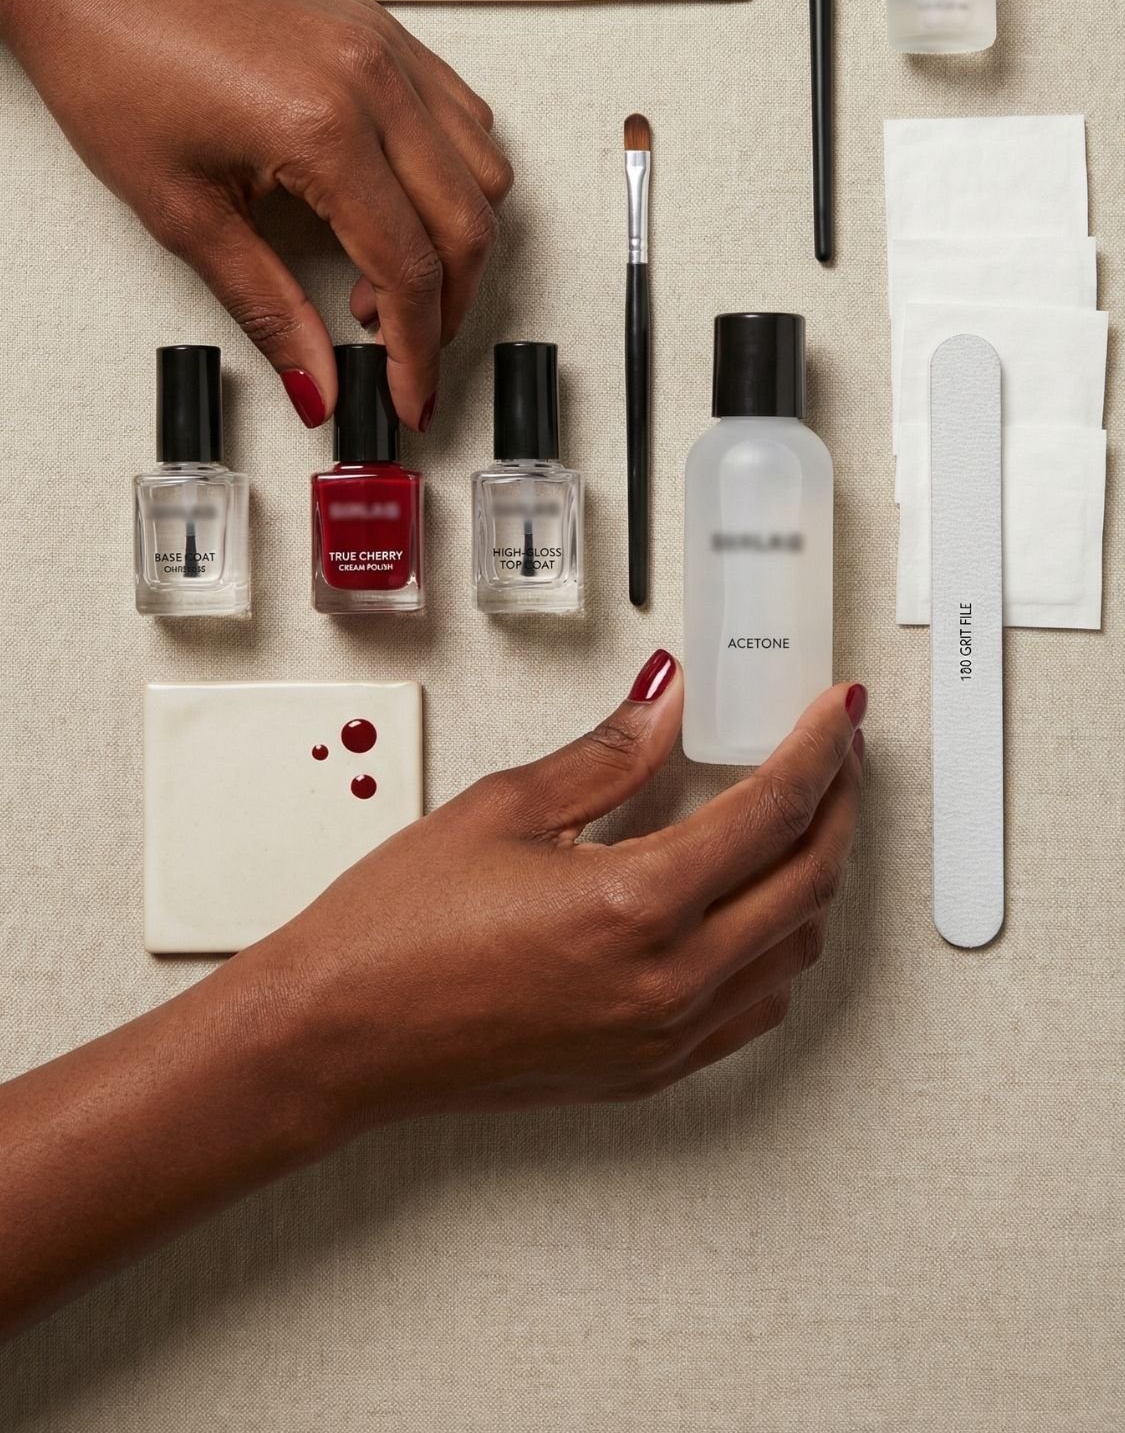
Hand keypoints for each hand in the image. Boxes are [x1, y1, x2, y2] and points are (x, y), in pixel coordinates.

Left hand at [0, 0, 512, 428]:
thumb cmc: (112, 59)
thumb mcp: (182, 213)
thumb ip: (265, 308)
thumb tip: (314, 380)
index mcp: (325, 126)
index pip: (409, 268)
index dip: (418, 352)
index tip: (408, 396)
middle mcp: (372, 79)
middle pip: (467, 225)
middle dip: (446, 307)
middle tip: (402, 352)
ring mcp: (384, 48)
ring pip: (485, 170)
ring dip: (456, 241)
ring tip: (384, 279)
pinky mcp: (380, 30)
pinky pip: (465, 114)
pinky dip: (455, 175)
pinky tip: (400, 205)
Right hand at [0, 658, 864, 1328]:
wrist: (339, 1035)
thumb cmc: (397, 931)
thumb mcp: (506, 808)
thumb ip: (609, 753)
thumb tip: (666, 699)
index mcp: (638, 906)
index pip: (774, 811)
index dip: (818, 749)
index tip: (833, 713)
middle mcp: (668, 981)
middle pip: (808, 881)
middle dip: (836, 805)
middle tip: (834, 754)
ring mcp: (663, 1036)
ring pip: (794, 950)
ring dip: (812, 878)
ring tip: (797, 818)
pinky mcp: (646, 1072)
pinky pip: (752, 1009)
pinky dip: (776, 948)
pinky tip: (753, 908)